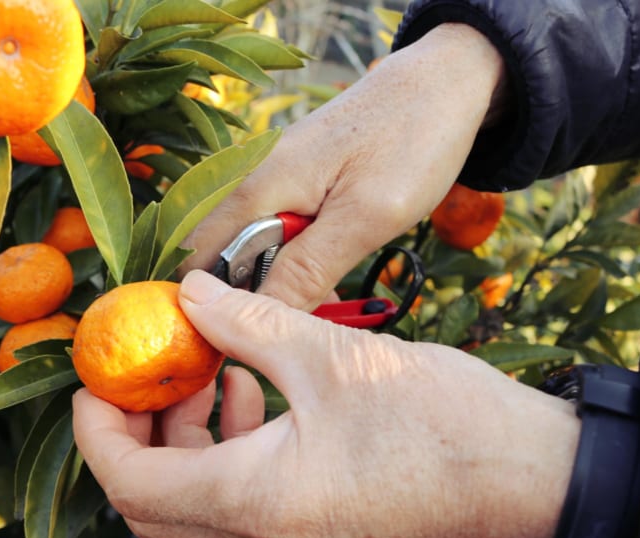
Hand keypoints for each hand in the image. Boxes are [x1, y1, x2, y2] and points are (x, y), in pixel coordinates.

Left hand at [73, 271, 579, 537]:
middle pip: (154, 501)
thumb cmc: (443, 422)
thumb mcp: (333, 355)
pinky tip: (256, 385)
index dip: (96, 428)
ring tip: (208, 365)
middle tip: (146, 367)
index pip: (129, 482)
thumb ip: (248, 322)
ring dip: (184, 435)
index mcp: (252, 501)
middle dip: (134, 432)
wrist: (536, 482)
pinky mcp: (321, 532)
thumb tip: (189, 292)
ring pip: (198, 501)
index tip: (97, 374)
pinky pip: (243, 499)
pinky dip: (229, 445)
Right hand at [177, 23, 507, 310]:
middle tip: (283, 341)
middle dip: (240, 305)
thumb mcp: (365, 218)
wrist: (443, 85)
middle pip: (215, 260)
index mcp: (256, 189)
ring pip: (246, 253)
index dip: (205, 310)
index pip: (195, 261)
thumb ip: (307, 269)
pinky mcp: (295, 188)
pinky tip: (321, 289)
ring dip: (270, 289)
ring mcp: (272, 184)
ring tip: (311, 317)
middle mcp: (251, 184)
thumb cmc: (410, 144)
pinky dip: (289, 269)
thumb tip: (258, 322)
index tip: (236, 350)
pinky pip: (273, 239)